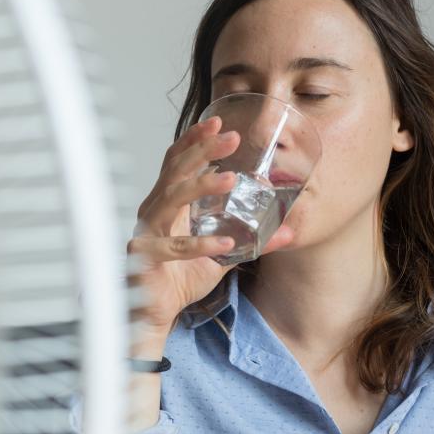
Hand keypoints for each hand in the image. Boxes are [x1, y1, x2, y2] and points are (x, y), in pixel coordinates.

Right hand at [127, 116, 293, 332]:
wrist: (151, 312)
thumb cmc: (176, 278)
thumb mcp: (220, 255)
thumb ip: (251, 241)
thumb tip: (288, 231)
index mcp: (168, 204)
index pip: (177, 162)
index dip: (195, 140)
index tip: (217, 122)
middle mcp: (155, 211)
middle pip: (175, 170)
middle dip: (202, 150)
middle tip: (230, 137)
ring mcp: (147, 231)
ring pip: (170, 199)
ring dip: (200, 186)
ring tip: (230, 179)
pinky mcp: (145, 256)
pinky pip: (172, 247)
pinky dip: (198, 244)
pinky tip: (223, 242)